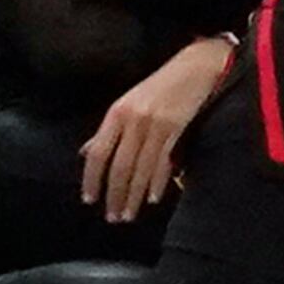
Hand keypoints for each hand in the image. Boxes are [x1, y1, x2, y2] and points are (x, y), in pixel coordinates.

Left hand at [81, 35, 235, 222]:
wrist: (198, 65)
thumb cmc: (162, 85)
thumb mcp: (129, 103)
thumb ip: (109, 130)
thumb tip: (86, 153)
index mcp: (117, 113)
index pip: (98, 153)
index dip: (92, 179)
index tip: (90, 199)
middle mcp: (133, 120)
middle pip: (119, 166)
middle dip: (115, 195)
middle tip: (113, 217)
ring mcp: (156, 124)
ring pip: (140, 169)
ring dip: (134, 196)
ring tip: (129, 214)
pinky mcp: (177, 127)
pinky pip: (163, 162)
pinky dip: (156, 183)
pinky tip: (152, 199)